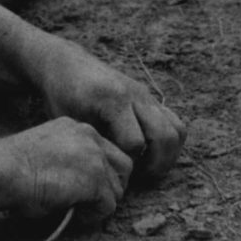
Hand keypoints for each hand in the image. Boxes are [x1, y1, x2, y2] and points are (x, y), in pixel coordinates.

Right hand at [3, 117, 132, 220]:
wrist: (2, 169)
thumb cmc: (12, 166)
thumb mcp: (46, 152)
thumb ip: (68, 161)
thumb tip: (80, 188)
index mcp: (77, 128)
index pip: (107, 151)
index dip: (100, 173)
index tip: (82, 187)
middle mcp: (91, 137)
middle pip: (123, 166)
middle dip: (111, 187)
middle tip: (89, 202)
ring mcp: (95, 158)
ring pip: (117, 189)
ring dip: (100, 203)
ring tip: (76, 210)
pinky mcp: (95, 180)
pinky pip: (108, 206)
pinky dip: (93, 215)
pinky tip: (72, 215)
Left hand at [27, 39, 186, 182]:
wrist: (67, 64)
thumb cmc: (62, 96)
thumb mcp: (71, 121)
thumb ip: (94, 143)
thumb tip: (112, 174)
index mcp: (113, 99)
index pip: (135, 143)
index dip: (126, 163)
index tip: (113, 170)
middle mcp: (136, 95)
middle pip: (165, 136)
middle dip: (155, 164)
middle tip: (138, 176)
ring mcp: (146, 95)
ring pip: (177, 130)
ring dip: (168, 155)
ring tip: (148, 168)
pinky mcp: (151, 98)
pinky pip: (175, 122)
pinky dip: (170, 143)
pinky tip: (151, 153)